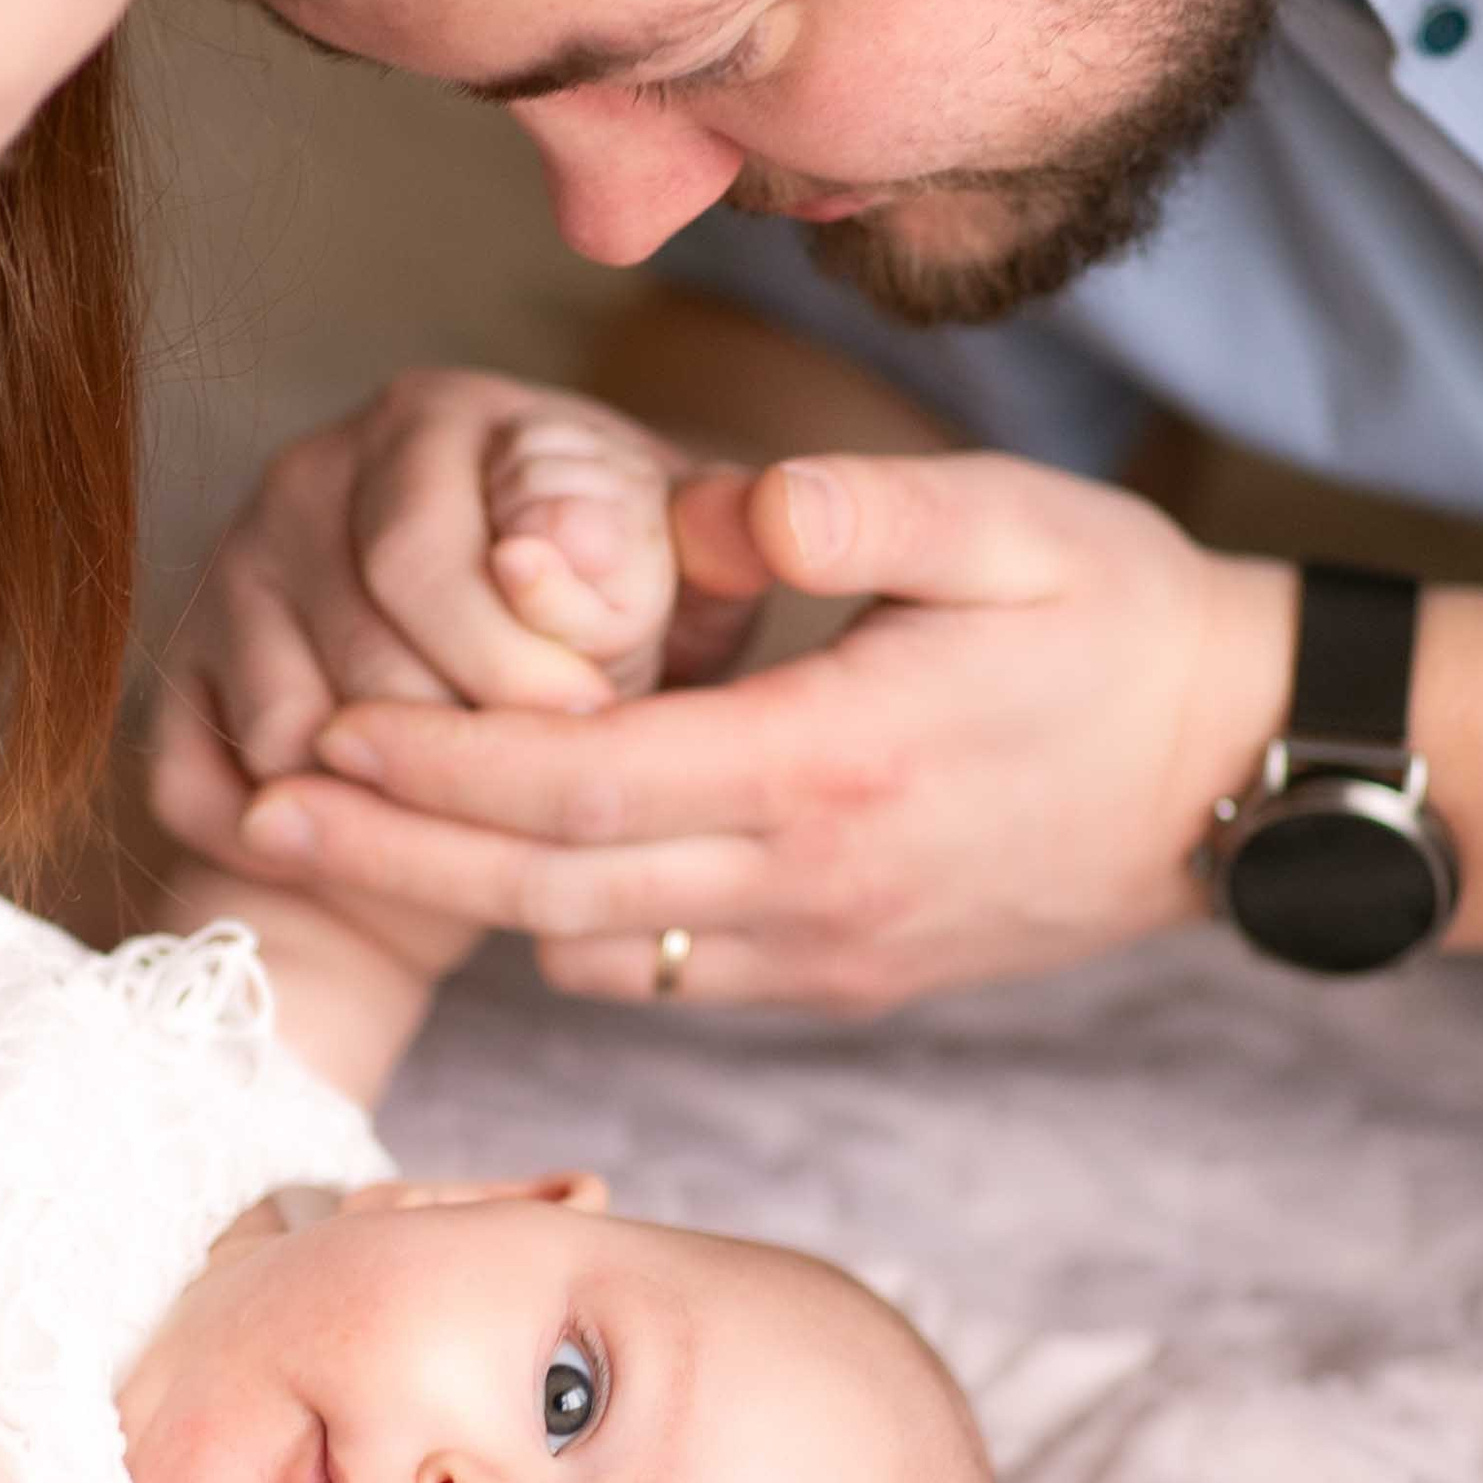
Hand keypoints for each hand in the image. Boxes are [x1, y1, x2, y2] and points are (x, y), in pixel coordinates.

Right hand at [154, 369, 755, 826]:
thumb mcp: (689, 569)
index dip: (520, 670)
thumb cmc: (616, 623)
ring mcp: (229, 575)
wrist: (529, 699)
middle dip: (471, 749)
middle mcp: (308, 476)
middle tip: (546, 786)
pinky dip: (295, 846)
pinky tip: (380, 840)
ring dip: (392, 804)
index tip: (598, 725)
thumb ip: (694, 540)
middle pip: (360, 660)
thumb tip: (564, 556)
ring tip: (478, 809)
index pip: (424, 560)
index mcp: (433, 420)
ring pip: (288, 737)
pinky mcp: (178, 676)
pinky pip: (208, 792)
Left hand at [221, 450, 1297, 1013]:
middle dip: (386, 856)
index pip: (577, 780)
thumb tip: (693, 504)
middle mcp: (810, 881)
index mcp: (827, 762)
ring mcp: (825, 949)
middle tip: (249, 816)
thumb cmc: (1118, 616)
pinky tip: (505, 867)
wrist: (1233, 769)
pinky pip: (665, 975)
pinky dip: (566, 929)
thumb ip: (842, 511)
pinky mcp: (841, 978)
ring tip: (347, 834)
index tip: (312, 734)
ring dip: (462, 903)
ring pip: (592, 952)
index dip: (430, 768)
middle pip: (546, 889)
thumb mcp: (1005, 522)